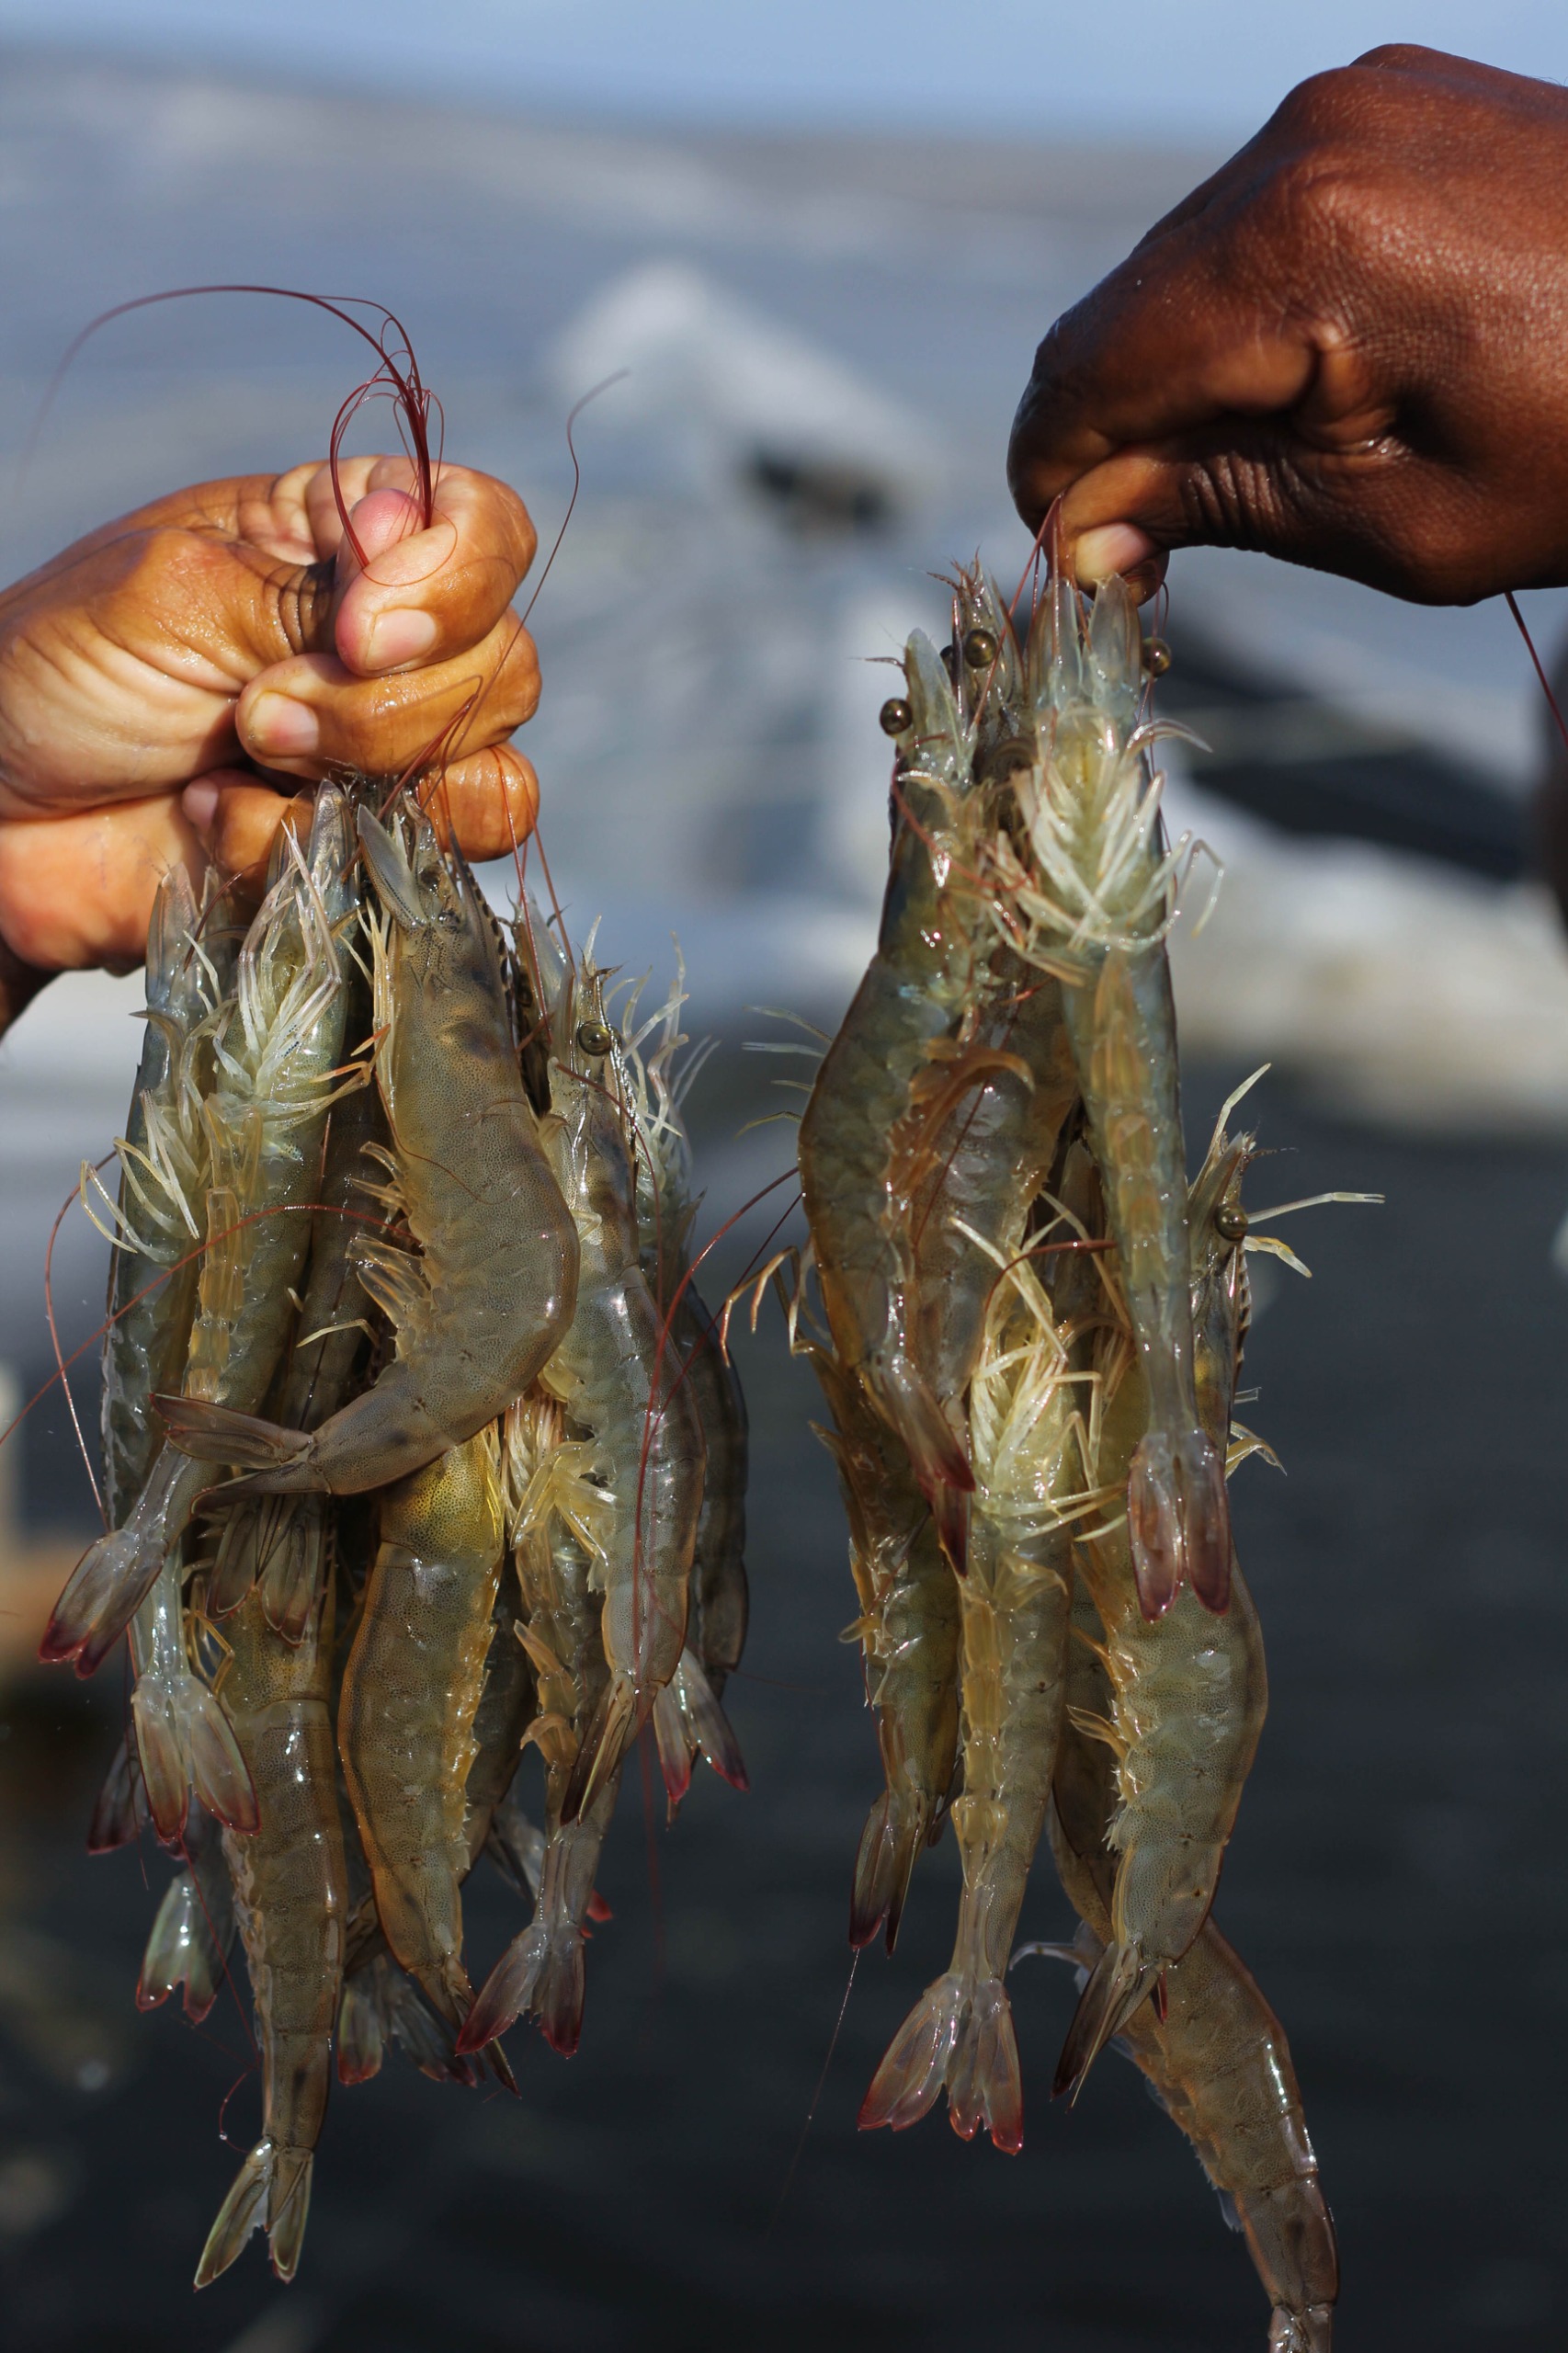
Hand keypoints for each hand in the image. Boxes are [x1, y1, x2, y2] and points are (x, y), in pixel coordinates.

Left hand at [0, 455, 541, 1004]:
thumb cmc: (57, 673)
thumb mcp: (173, 594)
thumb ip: (313, 594)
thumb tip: (414, 597)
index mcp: (345, 543)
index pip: (487, 532)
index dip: (455, 584)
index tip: (359, 631)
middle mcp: (391, 649)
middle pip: (506, 670)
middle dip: (386, 709)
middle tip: (256, 715)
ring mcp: (387, 760)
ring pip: (493, 786)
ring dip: (366, 783)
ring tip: (248, 765)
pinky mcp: (365, 857)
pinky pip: (417, 870)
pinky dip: (305, 848)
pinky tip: (213, 822)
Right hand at [1008, 46, 1567, 605]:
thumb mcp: (1397, 523)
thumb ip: (1216, 509)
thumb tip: (1084, 538)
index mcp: (1302, 246)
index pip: (1089, 372)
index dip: (1058, 482)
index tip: (1086, 568)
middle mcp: (1304, 139)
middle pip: (1119, 314)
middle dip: (1114, 436)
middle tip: (1160, 546)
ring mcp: (1346, 98)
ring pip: (1175, 265)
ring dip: (1178, 375)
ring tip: (1265, 464)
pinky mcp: (1382, 97)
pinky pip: (1252, 216)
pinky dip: (1245, 311)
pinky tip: (1305, 380)